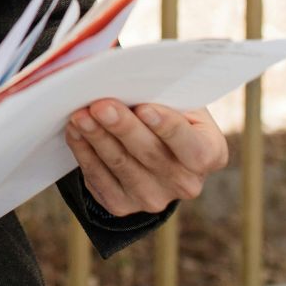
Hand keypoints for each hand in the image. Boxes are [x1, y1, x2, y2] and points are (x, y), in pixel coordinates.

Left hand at [63, 100, 228, 216]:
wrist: (153, 143)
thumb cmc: (168, 111)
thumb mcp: (179, 99)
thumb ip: (163, 93)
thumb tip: (125, 79)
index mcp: (209, 154)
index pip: (192, 146)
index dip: (168, 127)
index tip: (145, 108)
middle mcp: (186, 183)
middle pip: (151, 155)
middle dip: (123, 127)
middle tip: (101, 105)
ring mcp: (154, 199)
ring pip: (121, 166)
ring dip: (97, 138)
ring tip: (80, 115)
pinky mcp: (123, 205)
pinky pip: (99, 180)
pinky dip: (84, 153)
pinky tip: (75, 132)